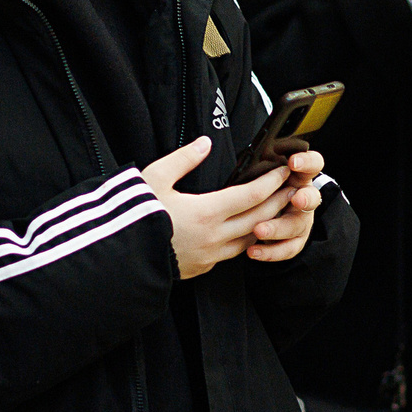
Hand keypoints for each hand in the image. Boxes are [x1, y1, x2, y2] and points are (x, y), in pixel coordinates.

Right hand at [140, 137, 308, 279]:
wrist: (119, 257)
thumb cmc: (133, 217)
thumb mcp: (154, 178)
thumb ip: (183, 159)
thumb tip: (204, 143)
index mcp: (205, 213)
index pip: (251, 196)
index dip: (271, 182)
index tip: (282, 171)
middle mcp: (213, 237)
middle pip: (259, 218)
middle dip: (279, 202)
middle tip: (292, 188)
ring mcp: (209, 256)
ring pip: (250, 240)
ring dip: (266, 223)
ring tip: (275, 209)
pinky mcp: (201, 267)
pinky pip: (232, 253)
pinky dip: (245, 240)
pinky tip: (245, 231)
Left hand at [244, 148, 324, 262]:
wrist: (267, 208)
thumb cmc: (256, 186)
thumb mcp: (255, 169)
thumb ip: (249, 161)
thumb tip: (209, 146)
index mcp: (297, 173)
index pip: (312, 163)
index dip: (307, 162)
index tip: (293, 162)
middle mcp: (302, 195)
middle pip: (311, 196)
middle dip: (305, 198)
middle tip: (296, 199)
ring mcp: (300, 219)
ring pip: (297, 225)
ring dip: (279, 228)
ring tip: (259, 230)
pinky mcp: (294, 239)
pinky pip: (288, 248)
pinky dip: (272, 251)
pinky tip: (253, 251)